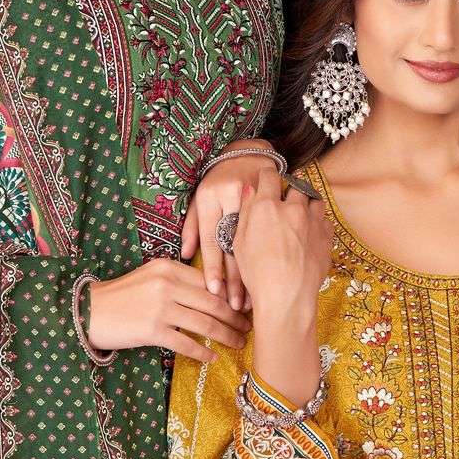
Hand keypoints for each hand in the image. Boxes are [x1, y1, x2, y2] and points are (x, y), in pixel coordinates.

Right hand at [86, 258, 251, 364]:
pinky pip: (186, 343)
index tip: (246, 306)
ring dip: (226, 336)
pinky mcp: (152, 331)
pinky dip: (203, 352)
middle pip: (213, 303)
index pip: (209, 281)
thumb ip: (178, 281)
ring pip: (205, 324)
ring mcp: (160, 308)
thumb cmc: (121, 296)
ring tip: (239, 343)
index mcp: (168, 267)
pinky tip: (213, 357)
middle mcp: (166, 285)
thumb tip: (213, 295)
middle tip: (250, 328)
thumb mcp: (150, 277)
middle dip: (235, 318)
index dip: (232, 296)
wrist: (88, 311)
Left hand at [180, 139, 280, 312]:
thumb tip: (184, 254)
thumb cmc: (217, 182)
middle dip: (236, 279)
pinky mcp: (275, 195)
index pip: (211, 238)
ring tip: (254, 297)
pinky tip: (271, 273)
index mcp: (209, 197)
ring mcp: (256, 194)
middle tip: (236, 305)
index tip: (215, 291)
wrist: (247, 153)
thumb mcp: (199, 200)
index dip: (212, 267)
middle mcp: (231, 195)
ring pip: (255, 241)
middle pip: (233, 245)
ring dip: (255, 272)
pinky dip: (269, 252)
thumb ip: (191, 226)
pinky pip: (270, 228)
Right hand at [232, 163, 332, 327]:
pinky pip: (324, 220)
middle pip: (296, 185)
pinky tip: (309, 232)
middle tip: (284, 199)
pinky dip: (318, 222)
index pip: (269, 176)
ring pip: (314, 200)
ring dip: (308, 202)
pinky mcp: (326, 236)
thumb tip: (249, 190)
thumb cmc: (258, 273)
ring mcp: (312, 221)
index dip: (267, 175)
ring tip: (300, 214)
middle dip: (290, 188)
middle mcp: (292, 208)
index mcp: (266, 207)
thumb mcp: (239, 242)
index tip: (267, 177)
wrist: (287, 296)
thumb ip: (246, 212)